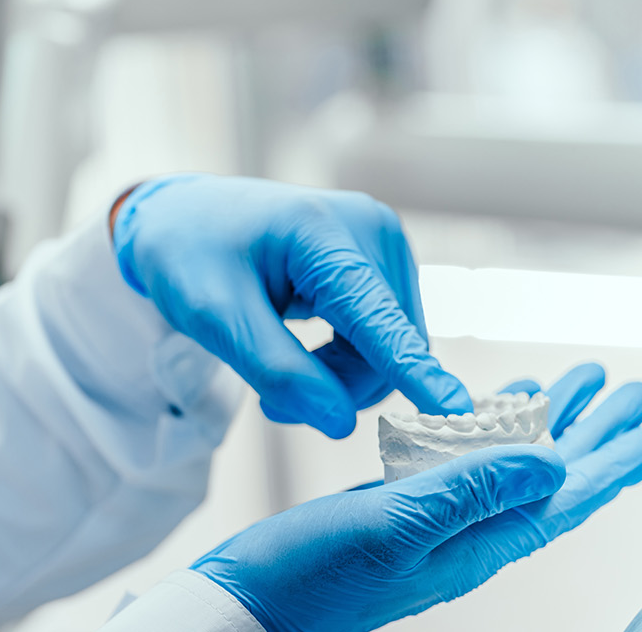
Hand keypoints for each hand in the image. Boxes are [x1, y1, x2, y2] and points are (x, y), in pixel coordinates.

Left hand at [111, 174, 470, 437]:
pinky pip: (388, 337)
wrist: (186, 216)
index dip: (414, 371)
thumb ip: (277, 369)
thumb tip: (341, 424)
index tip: (455, 410)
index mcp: (325, 234)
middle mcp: (374, 231)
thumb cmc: (191, 257)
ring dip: (343, 379)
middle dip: (339, 388)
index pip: (378, 319)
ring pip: (395, 349)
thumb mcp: (213, 316)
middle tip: (271, 399)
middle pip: (391, 346)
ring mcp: (386, 244)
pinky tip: (304, 354)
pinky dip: (349, 362)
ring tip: (279, 376)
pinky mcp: (386, 263)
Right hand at [191, 363, 641, 631]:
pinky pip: (467, 461)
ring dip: (553, 422)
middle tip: (636, 389)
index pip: (564, 498)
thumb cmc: (310, 578)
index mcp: (476, 544)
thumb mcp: (396, 526)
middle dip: (596, 431)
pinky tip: (501, 403)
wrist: (242, 610)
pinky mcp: (400, 510)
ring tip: (585, 380)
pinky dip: (491, 427)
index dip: (612, 462)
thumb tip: (554, 466)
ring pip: (513, 464)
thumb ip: (474, 492)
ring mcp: (434, 524)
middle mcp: (466, 536)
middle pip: (552, 477)